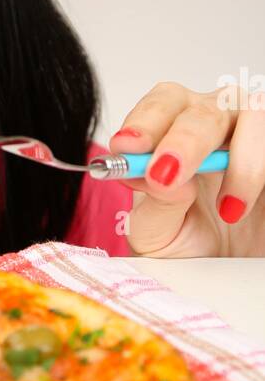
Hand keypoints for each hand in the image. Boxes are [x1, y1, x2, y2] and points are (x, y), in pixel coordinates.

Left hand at [110, 83, 264, 256]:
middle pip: (207, 107)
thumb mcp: (157, 236)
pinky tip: (240, 206)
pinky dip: (259, 171)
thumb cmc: (189, 248)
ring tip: (227, 210)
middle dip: (185, 140)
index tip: (128, 146)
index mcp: (173, 134)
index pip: (162, 103)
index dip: (146, 119)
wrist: (227, 277)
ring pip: (254, 113)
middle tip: (167, 177)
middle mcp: (216, 128)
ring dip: (240, 160)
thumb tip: (165, 176)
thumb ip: (154, 205)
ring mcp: (253, 140)